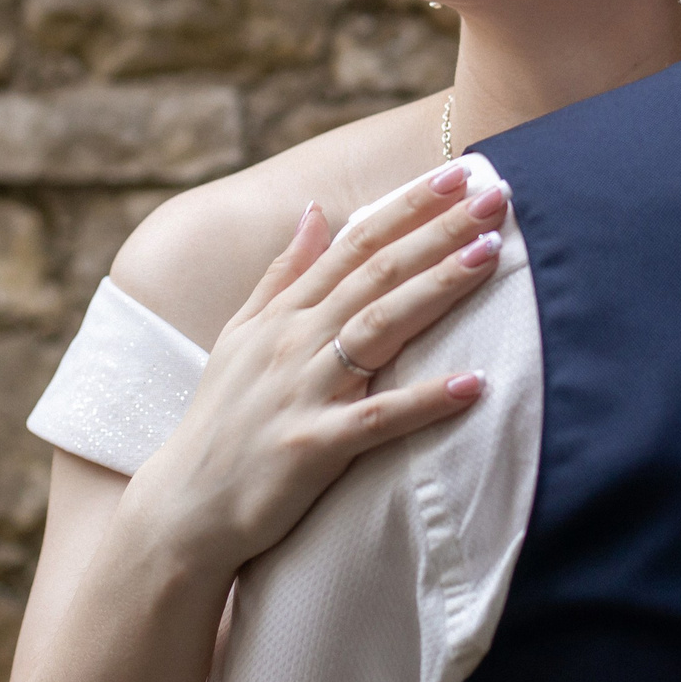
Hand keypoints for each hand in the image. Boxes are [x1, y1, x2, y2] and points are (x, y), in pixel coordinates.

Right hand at [121, 165, 506, 577]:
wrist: (185, 507)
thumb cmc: (221, 420)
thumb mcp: (241, 336)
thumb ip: (282, 274)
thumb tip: (313, 210)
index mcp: (284, 313)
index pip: (355, 243)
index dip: (408, 206)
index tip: (457, 174)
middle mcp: (294, 341)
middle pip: (377, 272)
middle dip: (438, 231)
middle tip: (495, 197)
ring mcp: (303, 391)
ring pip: (380, 327)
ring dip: (437, 289)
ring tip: (489, 257)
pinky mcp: (313, 446)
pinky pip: (379, 419)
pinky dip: (426, 399)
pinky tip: (474, 382)